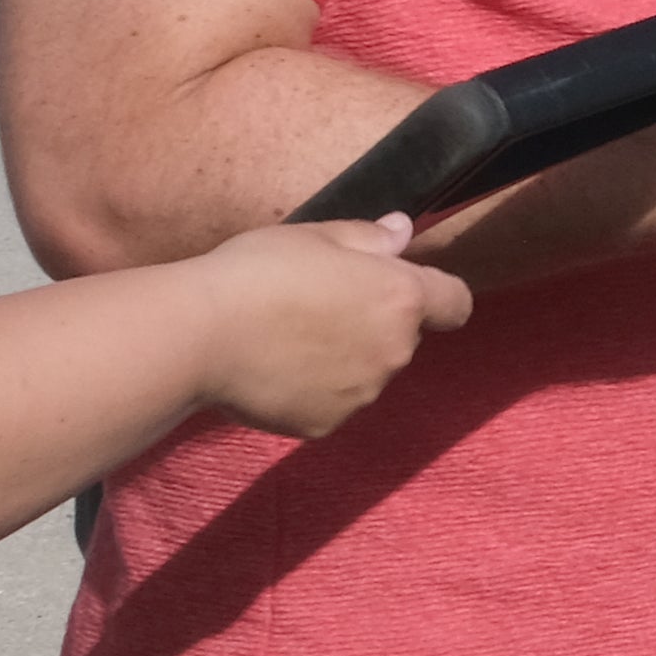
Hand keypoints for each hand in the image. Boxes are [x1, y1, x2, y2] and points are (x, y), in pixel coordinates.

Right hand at [186, 216, 471, 437]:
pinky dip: (312, 389)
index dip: (436, 293)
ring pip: (366, 372)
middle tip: (316, 303)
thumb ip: (368, 238)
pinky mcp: (326, 424)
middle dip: (374, 322)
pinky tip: (273, 369)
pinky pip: (331, 403)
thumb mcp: (315, 236)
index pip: (455, 302)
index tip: (400, 285)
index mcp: (400, 299)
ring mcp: (362, 394)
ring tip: (286, 337)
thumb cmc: (258, 272)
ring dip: (344, 357)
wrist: (199, 335)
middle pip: (402, 337)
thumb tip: (404, 231)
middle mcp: (394, 352)